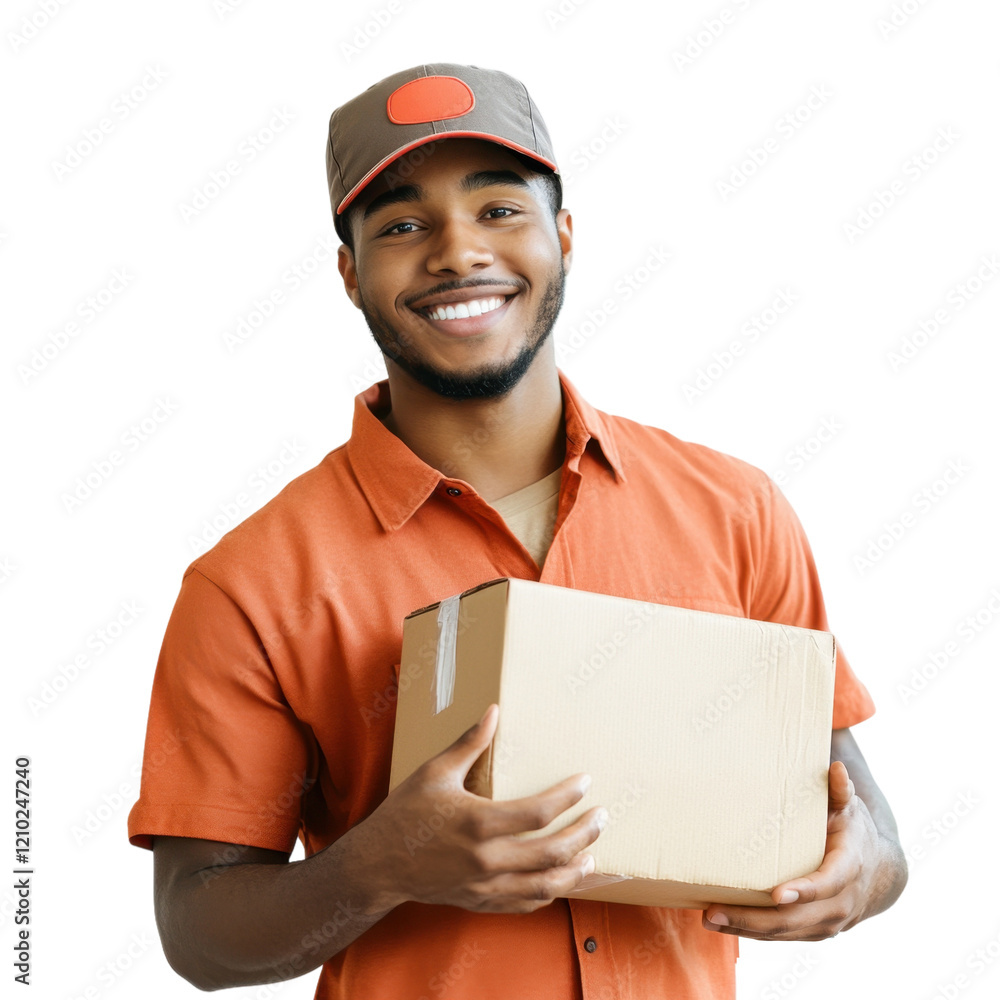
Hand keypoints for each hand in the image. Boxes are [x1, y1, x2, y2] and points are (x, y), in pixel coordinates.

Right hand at [348, 704, 607, 914]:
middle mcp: (486, 859)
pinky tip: (562, 878)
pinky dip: (550, 892)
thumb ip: (469, 744)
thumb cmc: (405, 814)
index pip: (538, 813)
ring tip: (592, 852)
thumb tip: (493, 711)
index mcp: (477, 823)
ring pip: (545, 885)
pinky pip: (526, 903)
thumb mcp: (434, 772)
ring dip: (575, 869)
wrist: (378, 865)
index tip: (585, 782)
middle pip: (551, 851)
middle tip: (602, 816)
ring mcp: (485, 886)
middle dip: (584, 833)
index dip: (567, 797)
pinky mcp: (481, 902)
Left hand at [702, 760, 893, 940]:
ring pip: (785, 932)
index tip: (777, 894)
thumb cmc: (854, 833)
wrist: (879, 874)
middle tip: (715, 911)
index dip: (804, 890)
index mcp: (849, 868)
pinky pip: (782, 936)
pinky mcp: (814, 931)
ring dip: (746, 929)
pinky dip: (753, 933)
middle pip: (795, 917)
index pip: (827, 883)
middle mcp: (839, 902)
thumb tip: (836, 768)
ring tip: (710, 918)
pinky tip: (724, 924)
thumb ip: (840, 791)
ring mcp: (827, 922)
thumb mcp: (851, 809)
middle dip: (754, 917)